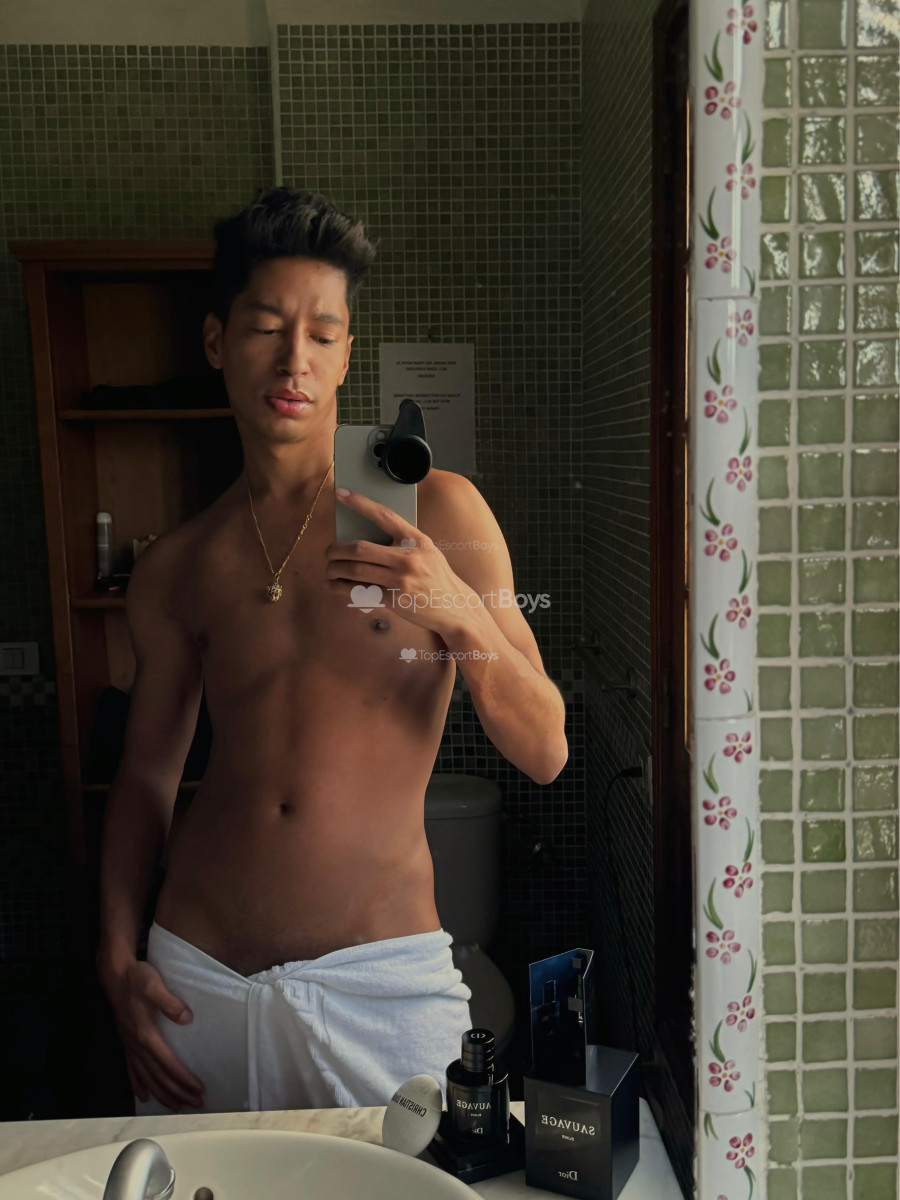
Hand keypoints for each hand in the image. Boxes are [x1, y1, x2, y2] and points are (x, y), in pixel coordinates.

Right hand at [100, 957, 204, 1110]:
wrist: (114, 974)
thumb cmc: (136, 978)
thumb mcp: (154, 985)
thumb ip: (170, 1003)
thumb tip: (187, 1018)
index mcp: (146, 1034)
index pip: (168, 1064)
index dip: (183, 1079)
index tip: (198, 1089)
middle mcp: (137, 1045)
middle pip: (158, 1077)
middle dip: (177, 1093)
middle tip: (195, 1104)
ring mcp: (130, 1046)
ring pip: (146, 1078)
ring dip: (162, 1094)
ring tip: (176, 1106)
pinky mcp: (126, 1042)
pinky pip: (132, 1071)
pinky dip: (139, 1086)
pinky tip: (144, 1096)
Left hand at [326, 489, 478, 636]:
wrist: (455, 608)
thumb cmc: (437, 577)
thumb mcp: (427, 552)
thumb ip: (403, 544)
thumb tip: (366, 539)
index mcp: (417, 540)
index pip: (384, 515)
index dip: (361, 504)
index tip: (342, 494)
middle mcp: (408, 557)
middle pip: (359, 548)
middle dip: (336, 550)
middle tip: (329, 552)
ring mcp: (400, 580)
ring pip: (355, 570)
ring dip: (335, 569)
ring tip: (329, 569)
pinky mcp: (394, 600)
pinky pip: (359, 591)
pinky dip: (341, 588)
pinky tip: (334, 585)